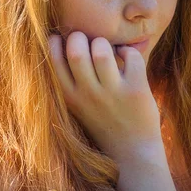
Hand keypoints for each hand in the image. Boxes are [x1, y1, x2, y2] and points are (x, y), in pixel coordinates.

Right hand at [48, 31, 162, 160]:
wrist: (132, 153)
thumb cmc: (103, 124)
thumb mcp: (78, 106)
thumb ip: (71, 81)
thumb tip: (64, 41)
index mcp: (70, 97)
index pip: (54, 61)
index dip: (55, 43)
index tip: (61, 38)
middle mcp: (88, 94)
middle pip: (76, 50)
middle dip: (80, 37)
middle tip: (87, 39)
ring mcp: (112, 93)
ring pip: (102, 50)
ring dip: (104, 43)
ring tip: (108, 49)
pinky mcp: (136, 90)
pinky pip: (130, 56)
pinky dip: (128, 51)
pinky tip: (127, 58)